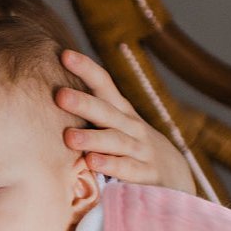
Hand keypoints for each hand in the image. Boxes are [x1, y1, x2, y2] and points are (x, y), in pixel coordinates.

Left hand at [57, 49, 194, 193]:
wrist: (177, 176)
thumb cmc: (134, 148)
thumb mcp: (117, 127)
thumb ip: (92, 114)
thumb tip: (53, 93)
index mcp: (121, 112)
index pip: (105, 85)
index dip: (87, 69)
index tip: (64, 55)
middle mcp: (132, 127)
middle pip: (107, 112)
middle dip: (84, 103)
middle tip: (60, 95)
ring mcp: (141, 150)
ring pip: (116, 141)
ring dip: (93, 138)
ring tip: (69, 137)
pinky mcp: (146, 174)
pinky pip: (127, 169)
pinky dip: (110, 165)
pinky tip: (92, 163)